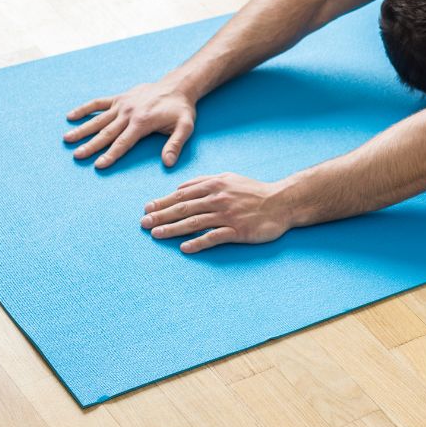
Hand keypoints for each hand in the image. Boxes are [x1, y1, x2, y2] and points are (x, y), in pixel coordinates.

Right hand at [64, 80, 196, 168]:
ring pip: (98, 119)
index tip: (98, 166)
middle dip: (91, 145)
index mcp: (142, 122)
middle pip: (106, 133)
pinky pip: (99, 103)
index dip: (111, 155)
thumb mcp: (185, 127)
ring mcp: (122, 104)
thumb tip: (168, 162)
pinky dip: (85, 109)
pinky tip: (70, 116)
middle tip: (77, 156)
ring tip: (67, 138)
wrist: (177, 86)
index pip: (123, 142)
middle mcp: (128, 113)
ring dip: (83, 129)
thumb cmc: (180, 109)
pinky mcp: (119, 97)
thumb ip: (175, 144)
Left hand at [140, 173, 291, 252]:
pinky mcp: (238, 231)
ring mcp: (228, 215)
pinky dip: (198, 242)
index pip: (182, 195)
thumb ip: (204, 181)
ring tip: (156, 235)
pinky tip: (184, 248)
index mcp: (214, 184)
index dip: (162, 202)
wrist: (282, 202)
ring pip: (194, 223)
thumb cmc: (253, 191)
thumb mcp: (228, 178)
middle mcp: (218, 198)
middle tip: (143, 224)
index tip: (147, 209)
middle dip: (161, 216)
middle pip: (183, 208)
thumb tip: (180, 188)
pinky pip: (214, 237)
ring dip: (172, 229)